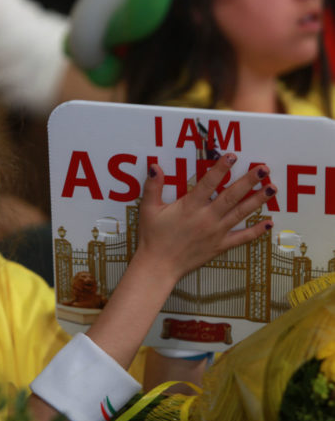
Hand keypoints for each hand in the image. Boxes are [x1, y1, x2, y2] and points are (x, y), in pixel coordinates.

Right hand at [137, 153, 275, 281]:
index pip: (209, 183)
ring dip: (257, 200)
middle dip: (249, 181)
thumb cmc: (152, 237)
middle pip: (231, 196)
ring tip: (272, 188)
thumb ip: (153, 187)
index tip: (232, 156)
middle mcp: (206, 218)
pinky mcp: (219, 246)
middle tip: (264, 169)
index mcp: (190, 206)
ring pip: (240, 213)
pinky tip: (268, 223)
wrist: (158, 265)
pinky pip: (241, 238)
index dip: (221, 168)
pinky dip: (256, 231)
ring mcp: (216, 232)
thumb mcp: (148, 209)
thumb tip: (155, 167)